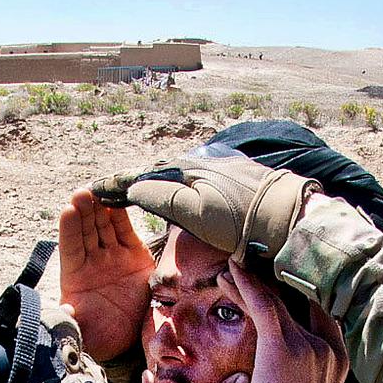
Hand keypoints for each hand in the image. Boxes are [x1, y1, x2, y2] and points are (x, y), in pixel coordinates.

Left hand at [57, 189, 153, 360]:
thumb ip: (70, 318)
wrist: (129, 343)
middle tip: (83, 193)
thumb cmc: (99, 336)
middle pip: (86, 231)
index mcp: (74, 276)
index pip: (69, 247)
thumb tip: (62, 313)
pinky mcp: (134, 256)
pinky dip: (121, 216)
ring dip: (100, 209)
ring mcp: (113, 257)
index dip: (69, 229)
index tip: (68, 210)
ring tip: (98, 189)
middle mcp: (92, 262)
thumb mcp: (80, 328)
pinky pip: (125, 231)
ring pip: (104, 227)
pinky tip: (117, 199)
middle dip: (84, 211)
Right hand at [92, 158, 315, 267]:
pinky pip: (197, 181)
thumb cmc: (239, 219)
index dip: (117, 185)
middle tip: (111, 192)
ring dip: (157, 183)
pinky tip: (181, 194)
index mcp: (187, 169)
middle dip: (135, 181)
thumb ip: (160, 196)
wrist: (288, 217)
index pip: (143, 176)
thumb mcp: (194, 210)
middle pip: (160, 173)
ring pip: (179, 176)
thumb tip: (133, 187)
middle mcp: (201, 163)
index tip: (95, 192)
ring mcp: (220, 170)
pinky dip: (179, 187)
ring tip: (138, 193)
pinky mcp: (236, 180)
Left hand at [229, 263, 348, 382]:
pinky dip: (246, 285)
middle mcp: (327, 345)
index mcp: (337, 357)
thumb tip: (289, 368)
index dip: (297, 297)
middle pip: (297, 303)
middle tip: (249, 268)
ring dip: (252, 283)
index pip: (319, 314)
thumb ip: (307, 375)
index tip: (275, 286)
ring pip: (277, 301)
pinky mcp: (282, 347)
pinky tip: (232, 271)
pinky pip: (263, 306)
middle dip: (272, 285)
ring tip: (232, 269)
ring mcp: (307, 344)